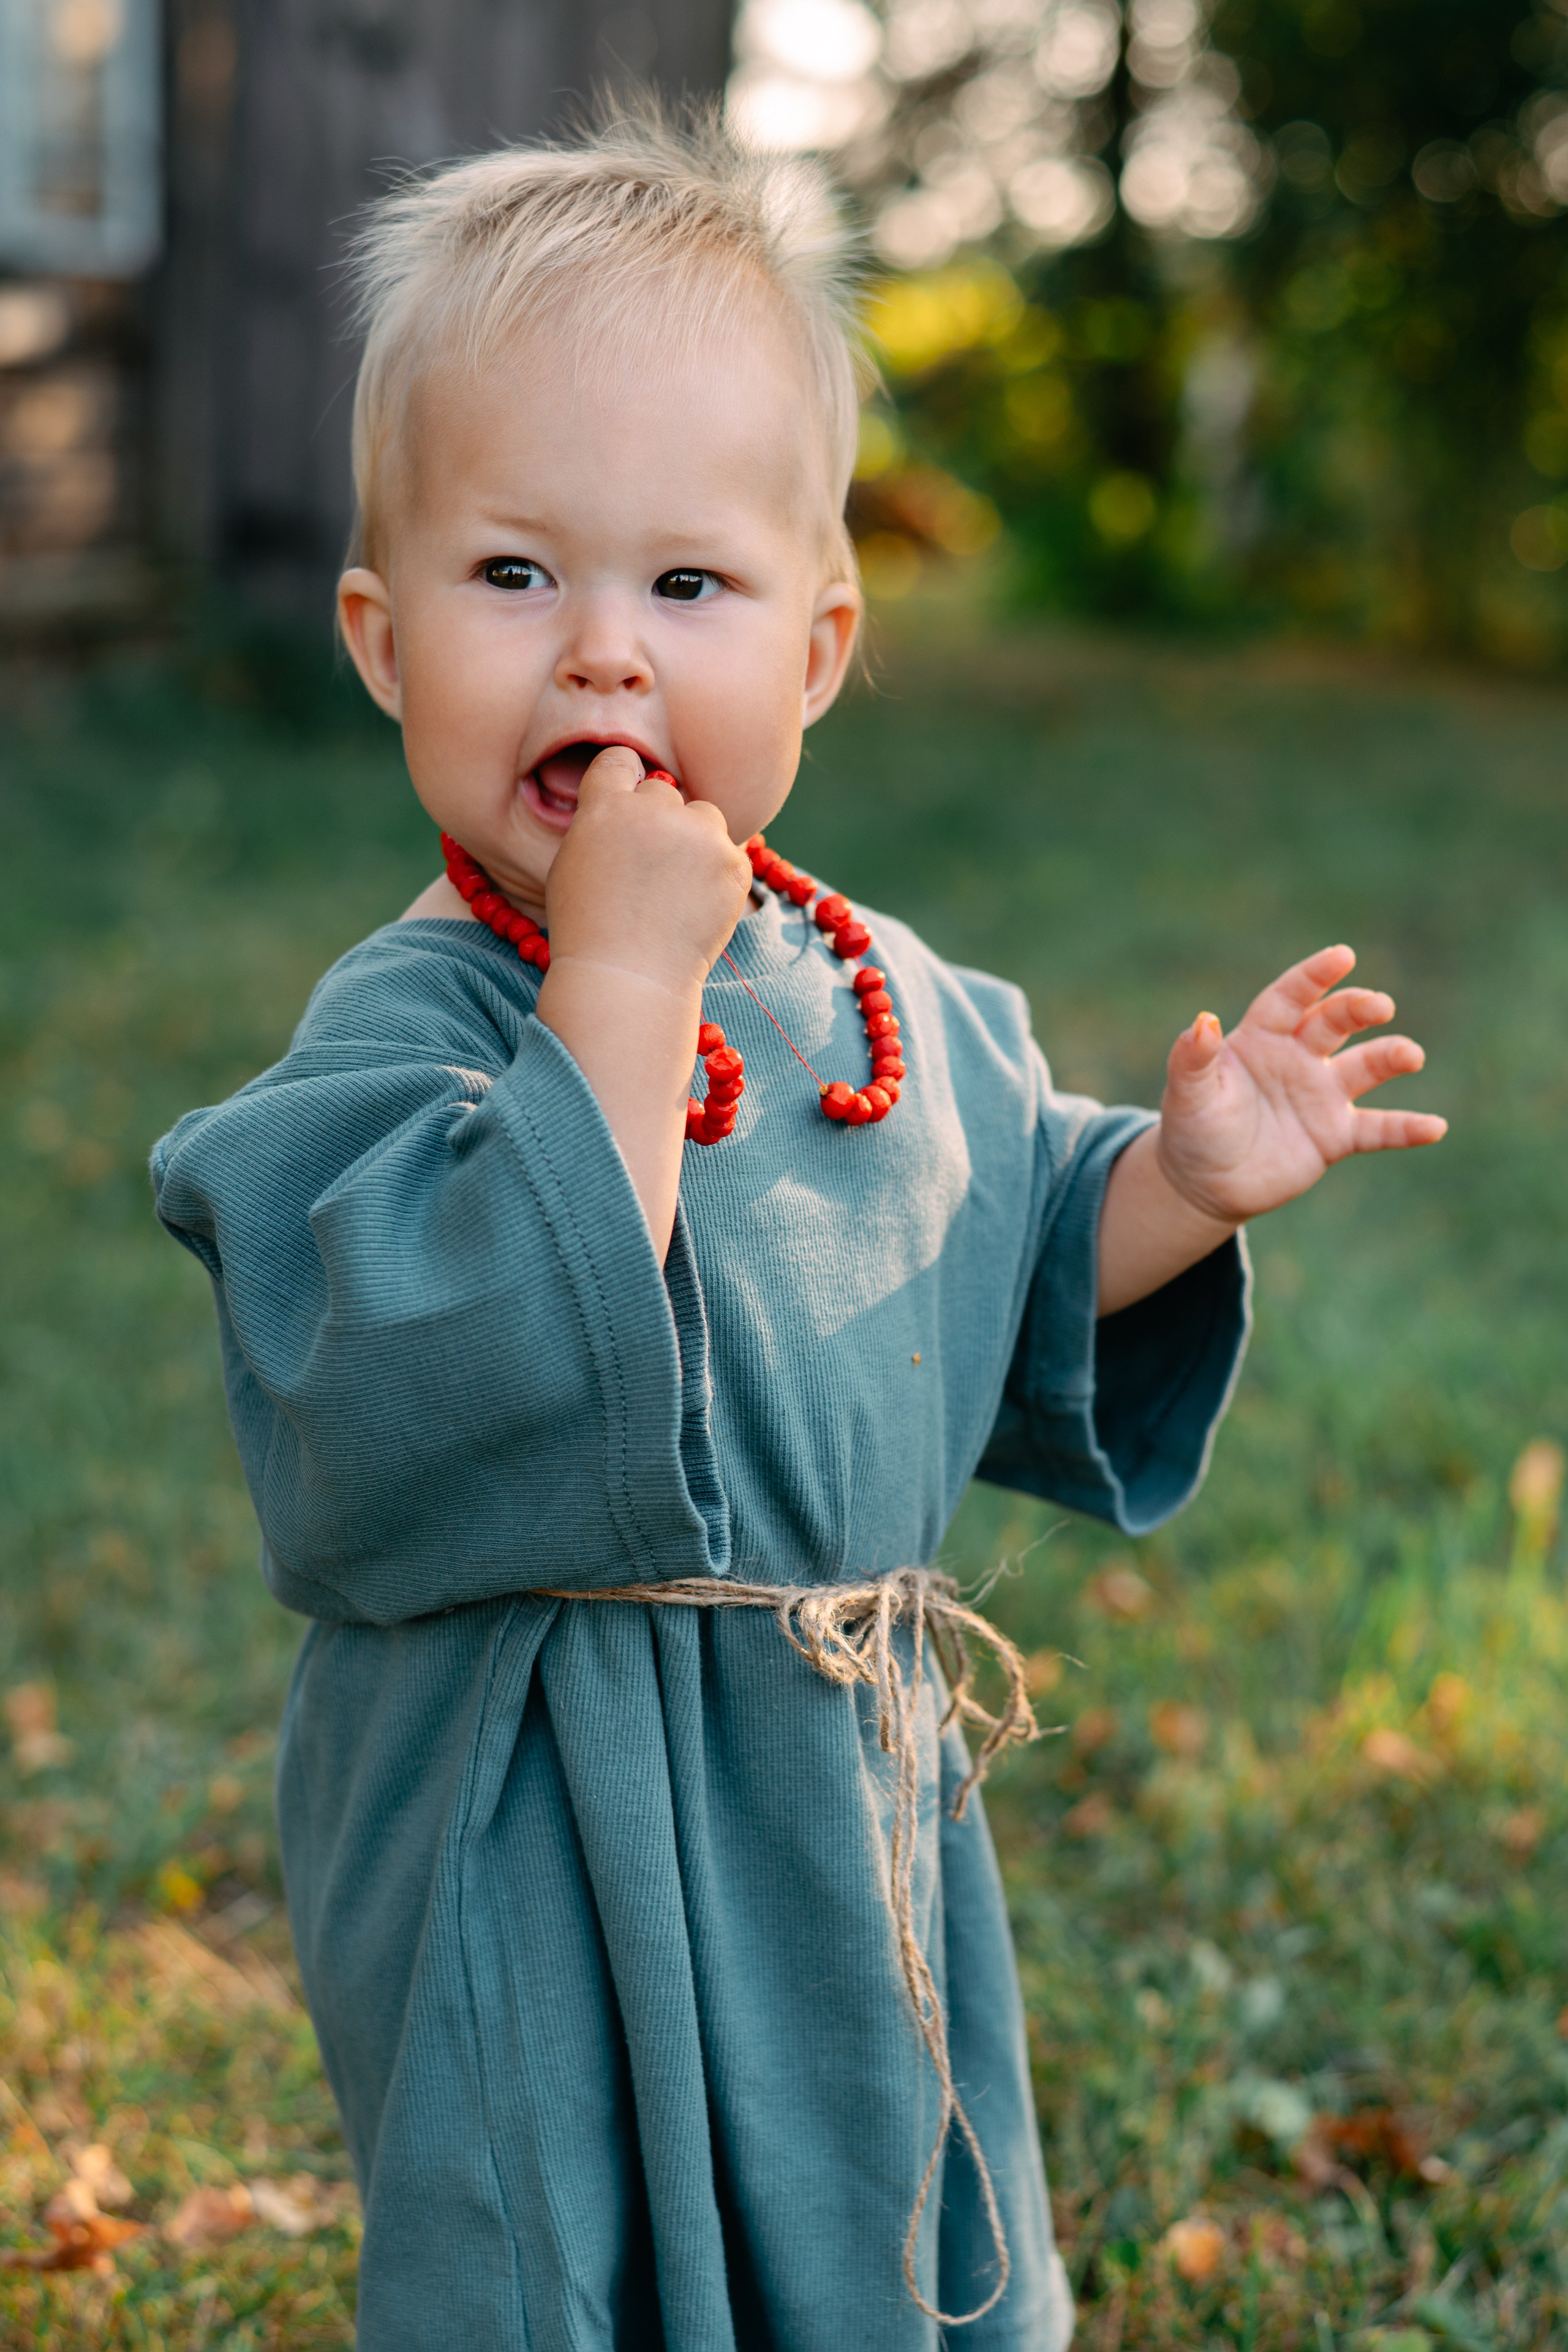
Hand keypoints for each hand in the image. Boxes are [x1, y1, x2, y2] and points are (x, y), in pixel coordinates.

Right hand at [543, 748, 752, 998]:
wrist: (629, 977)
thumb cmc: (590, 928)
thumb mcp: (573, 862)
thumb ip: (602, 821)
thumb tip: (632, 799)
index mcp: (605, 805)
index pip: (619, 761)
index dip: (623, 782)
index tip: (626, 808)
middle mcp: (653, 810)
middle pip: (664, 794)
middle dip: (658, 823)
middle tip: (649, 871)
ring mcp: (698, 835)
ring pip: (703, 816)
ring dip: (694, 840)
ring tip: (675, 889)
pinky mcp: (733, 862)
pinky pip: (728, 851)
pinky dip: (717, 873)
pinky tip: (694, 905)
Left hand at [1155, 944, 1446, 1224]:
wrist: (1204, 1182)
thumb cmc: (1192, 1128)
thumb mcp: (1187, 1094)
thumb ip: (1193, 1058)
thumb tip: (1203, 1021)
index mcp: (1261, 1037)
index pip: (1290, 997)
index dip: (1314, 976)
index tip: (1343, 956)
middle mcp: (1298, 1057)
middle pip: (1335, 1022)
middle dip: (1358, 1009)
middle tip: (1380, 1006)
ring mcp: (1321, 1095)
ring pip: (1365, 1067)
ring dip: (1390, 1057)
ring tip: (1410, 1055)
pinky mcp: (1335, 1135)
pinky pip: (1378, 1129)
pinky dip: (1406, 1128)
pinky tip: (1436, 1126)